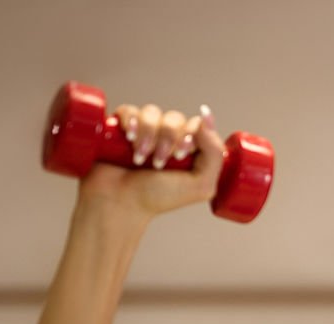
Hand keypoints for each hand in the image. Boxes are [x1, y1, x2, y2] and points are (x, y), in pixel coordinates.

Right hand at [77, 102, 225, 220]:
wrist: (118, 203)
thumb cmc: (157, 198)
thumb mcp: (200, 185)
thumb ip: (215, 154)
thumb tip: (207, 119)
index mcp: (189, 151)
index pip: (198, 125)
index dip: (190, 135)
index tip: (180, 155)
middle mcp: (168, 139)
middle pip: (175, 118)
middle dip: (167, 139)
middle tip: (158, 163)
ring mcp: (144, 132)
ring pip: (153, 112)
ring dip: (148, 134)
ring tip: (139, 158)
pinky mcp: (121, 127)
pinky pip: (129, 110)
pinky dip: (129, 122)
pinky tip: (128, 138)